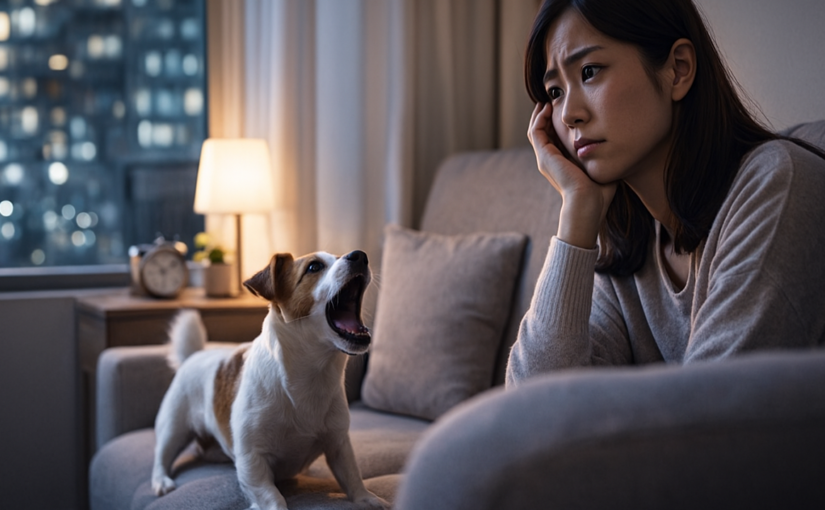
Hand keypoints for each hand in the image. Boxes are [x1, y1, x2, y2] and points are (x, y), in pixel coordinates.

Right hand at [528, 102, 616, 248]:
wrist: (588, 203)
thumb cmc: (599, 193)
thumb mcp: (602, 167)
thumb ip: (605, 155)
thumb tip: (619, 143)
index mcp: (562, 163)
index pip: (554, 138)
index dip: (557, 122)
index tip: (566, 110)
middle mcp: (550, 160)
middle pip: (543, 131)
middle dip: (547, 115)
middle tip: (554, 99)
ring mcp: (545, 158)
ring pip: (536, 129)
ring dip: (540, 114)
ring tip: (548, 100)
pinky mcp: (544, 156)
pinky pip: (536, 131)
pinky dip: (539, 118)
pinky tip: (548, 107)